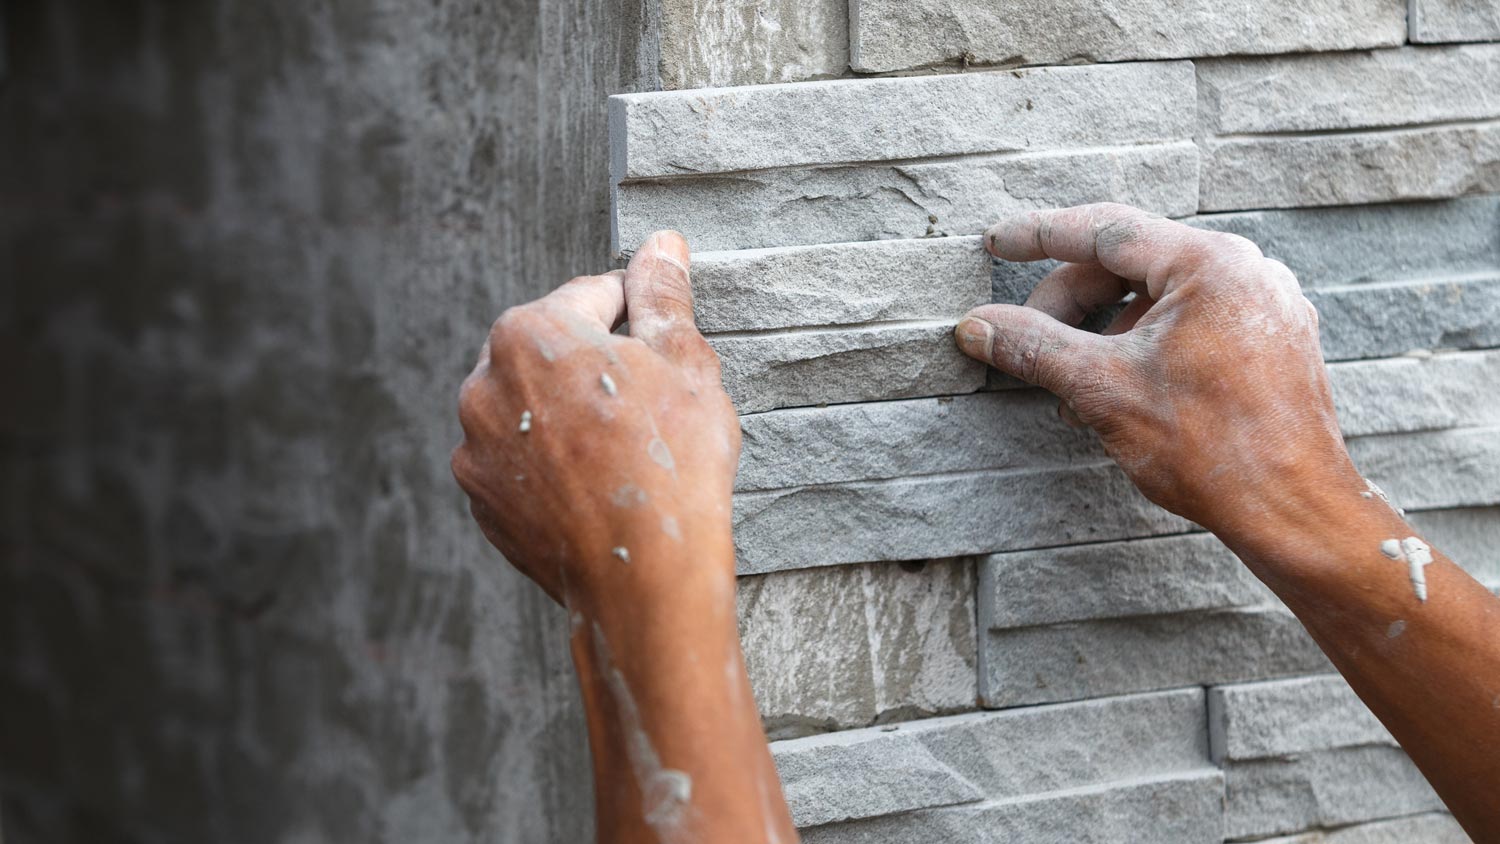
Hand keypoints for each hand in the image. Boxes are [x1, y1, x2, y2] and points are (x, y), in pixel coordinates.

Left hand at [452, 231, 739, 606]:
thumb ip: (663, 295)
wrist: (645, 578)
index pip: (592, 296)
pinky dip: (551, 466)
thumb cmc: (672, 463)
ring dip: (569, 416)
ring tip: (623, 453)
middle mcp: (483, 383)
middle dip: (596, 367)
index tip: (665, 350)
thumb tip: (662, 245)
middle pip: (551, 351)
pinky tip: (596, 488)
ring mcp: (475, 448)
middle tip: (650, 408)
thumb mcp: (685, 361)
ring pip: (531, 408)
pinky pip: (519, 463)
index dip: (639, 320)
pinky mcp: (482, 501)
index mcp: (530, 331)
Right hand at [955, 203, 1361, 539]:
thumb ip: (1034, 346)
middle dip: (1069, 301)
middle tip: (1024, 341)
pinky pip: (1192, 321)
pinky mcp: (1271, 341)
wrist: (1293, 510)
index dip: (1040, 235)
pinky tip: (1116, 390)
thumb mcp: (1102, 389)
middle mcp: (1246, 270)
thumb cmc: (1212, 449)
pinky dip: (1143, 344)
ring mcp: (1265, 305)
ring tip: (1072, 386)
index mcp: (1211, 264)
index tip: (995, 242)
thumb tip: (977, 325)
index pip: (1105, 230)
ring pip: (1158, 297)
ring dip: (1103, 331)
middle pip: (1131, 263)